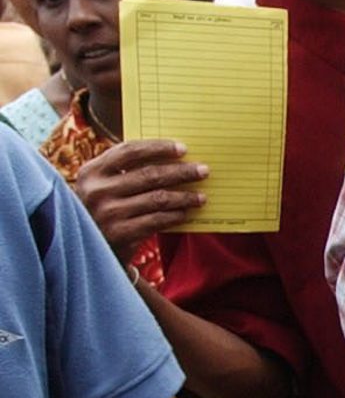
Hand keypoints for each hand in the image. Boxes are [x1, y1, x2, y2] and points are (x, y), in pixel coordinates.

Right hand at [71, 140, 207, 262]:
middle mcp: (97, 190)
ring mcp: (108, 213)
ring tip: (201, 197)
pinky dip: (175, 216)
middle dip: (181, 172)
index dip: (158, 148)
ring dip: (184, 197)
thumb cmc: (103, 210)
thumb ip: (125, 172)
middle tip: (203, 171)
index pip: (129, 151)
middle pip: (149, 174)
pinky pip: (157, 220)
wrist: (88, 249)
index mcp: (92, 171)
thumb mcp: (103, 187)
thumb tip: (171, 159)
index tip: (183, 149)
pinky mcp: (120, 234)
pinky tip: (187, 213)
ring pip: (157, 198)